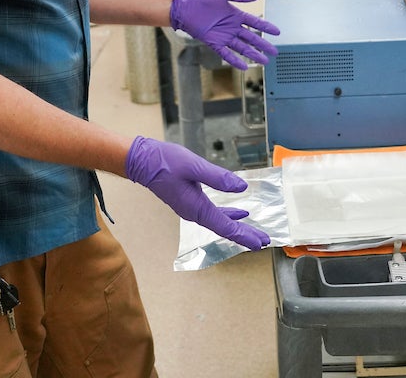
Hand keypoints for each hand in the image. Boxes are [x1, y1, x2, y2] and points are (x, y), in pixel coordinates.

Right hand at [125, 136, 269, 250]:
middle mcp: (194, 213)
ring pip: (220, 222)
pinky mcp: (189, 201)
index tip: (260, 242)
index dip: (244, 235)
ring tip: (254, 230)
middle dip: (245, 235)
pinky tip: (238, 210)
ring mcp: (191, 208)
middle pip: (224, 228)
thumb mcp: (194, 166)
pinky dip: (227, 214)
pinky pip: (213, 214)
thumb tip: (241, 187)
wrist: (142, 162)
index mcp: (197, 208)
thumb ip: (218, 177)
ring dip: (237, 227)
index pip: (225, 227)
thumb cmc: (164, 162)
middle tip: (263, 241)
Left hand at [169, 0, 279, 69]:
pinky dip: (235, 60)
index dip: (266, 27)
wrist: (185, 8)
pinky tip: (244, 66)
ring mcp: (224, 36)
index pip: (255, 23)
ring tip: (264, 62)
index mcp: (236, 15)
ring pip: (242, 47)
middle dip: (263, 45)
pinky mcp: (214, 43)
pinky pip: (227, 53)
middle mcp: (232, 27)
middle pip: (252, 38)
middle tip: (274, 52)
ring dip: (253, 54)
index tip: (277, 32)